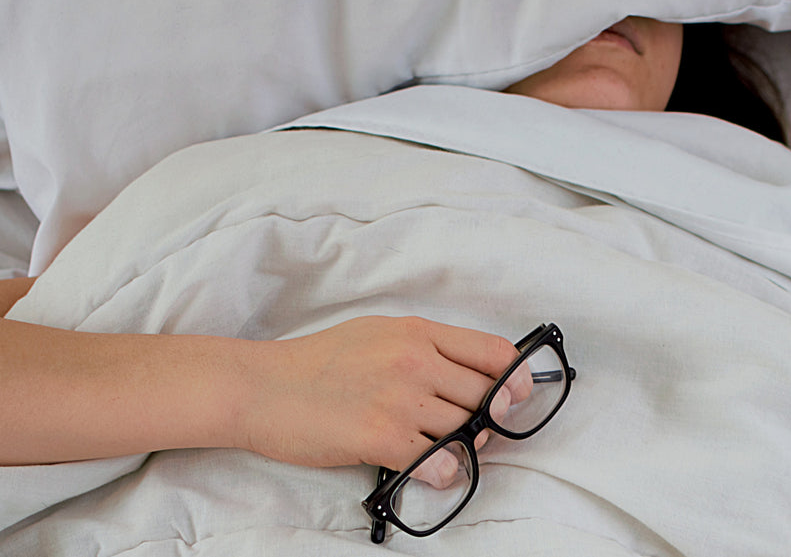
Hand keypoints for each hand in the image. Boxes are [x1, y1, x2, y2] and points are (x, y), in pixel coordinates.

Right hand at [232, 316, 518, 478]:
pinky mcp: (380, 436)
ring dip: (465, 447)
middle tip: (475, 431)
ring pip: (466, 430)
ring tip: (444, 450)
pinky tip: (430, 469)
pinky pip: (439, 461)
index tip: (516, 396)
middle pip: (486, 396)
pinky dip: (443, 471)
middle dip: (489, 419)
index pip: (493, 352)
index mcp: (416, 332)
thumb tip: (470, 374)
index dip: (515, 379)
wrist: (260, 387)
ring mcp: (399, 398)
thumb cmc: (315, 363)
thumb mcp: (377, 334)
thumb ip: (424, 349)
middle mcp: (414, 360)